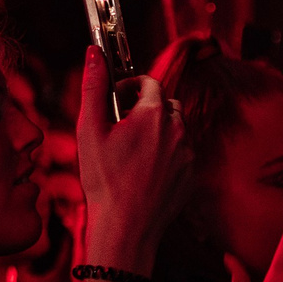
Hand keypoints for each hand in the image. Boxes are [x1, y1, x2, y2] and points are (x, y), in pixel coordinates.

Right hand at [76, 48, 191, 274]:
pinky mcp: (192, 175)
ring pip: (176, 129)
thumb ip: (94, 87)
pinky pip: (182, 154)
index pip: (149, 82)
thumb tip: (94, 52)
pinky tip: (145, 171)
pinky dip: (167, 155)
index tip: (118, 98)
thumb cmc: (103, 180)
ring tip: (133, 150)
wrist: (126, 229)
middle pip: (166, 104)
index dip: (132, 86)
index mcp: (153, 114)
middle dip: (147, 108)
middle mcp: (177, 130)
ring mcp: (188, 154)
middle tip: (123, 126)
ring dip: (159, 131)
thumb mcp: (90, 130)